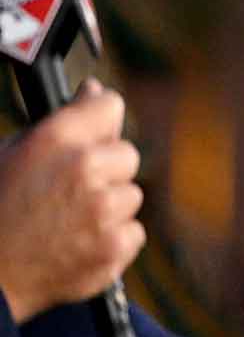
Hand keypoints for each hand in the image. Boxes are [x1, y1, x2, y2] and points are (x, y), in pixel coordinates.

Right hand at [0, 80, 145, 323]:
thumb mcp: (16, 154)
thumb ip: (64, 123)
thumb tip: (96, 90)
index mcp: (57, 139)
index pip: (111, 107)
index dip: (102, 122)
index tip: (96, 134)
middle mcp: (85, 168)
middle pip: (128, 155)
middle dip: (107, 171)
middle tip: (70, 193)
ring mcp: (103, 209)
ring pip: (131, 196)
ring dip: (110, 207)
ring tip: (69, 222)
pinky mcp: (115, 246)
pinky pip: (133, 232)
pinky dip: (113, 240)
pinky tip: (79, 244)